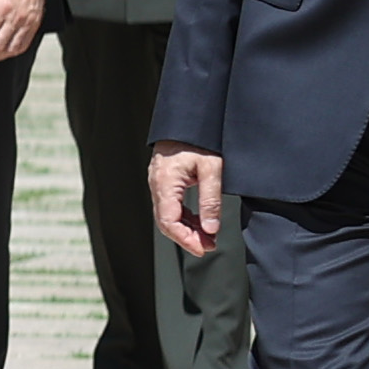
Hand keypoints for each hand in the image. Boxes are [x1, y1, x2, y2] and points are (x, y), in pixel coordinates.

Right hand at [152, 145, 227, 259]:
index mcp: (165, 183)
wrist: (188, 119)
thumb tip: (210, 229)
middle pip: (166, 222)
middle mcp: (157, 186)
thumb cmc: (198, 139)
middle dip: (187, 238)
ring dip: (187, 229)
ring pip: (168, 216)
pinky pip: (171, 206)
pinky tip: (200, 222)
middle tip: (209, 247)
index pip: (169, 221)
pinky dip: (185, 218)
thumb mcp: (211, 169)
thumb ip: (210, 200)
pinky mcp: (164, 182)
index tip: (202, 249)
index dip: (185, 239)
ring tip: (208, 238)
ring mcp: (159, 184)